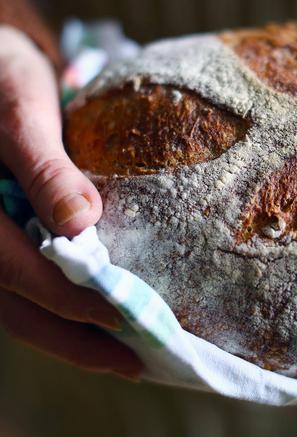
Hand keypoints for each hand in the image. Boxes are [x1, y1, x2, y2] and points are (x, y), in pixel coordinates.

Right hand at [0, 25, 141, 379]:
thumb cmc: (0, 80)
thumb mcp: (21, 113)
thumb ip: (43, 167)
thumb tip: (80, 223)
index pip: (20, 273)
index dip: (73, 301)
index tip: (127, 320)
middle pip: (19, 306)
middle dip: (78, 339)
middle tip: (136, 363)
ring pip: (20, 303)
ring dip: (71, 333)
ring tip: (123, 354)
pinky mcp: (2, 237)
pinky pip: (24, 283)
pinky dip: (60, 307)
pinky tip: (96, 315)